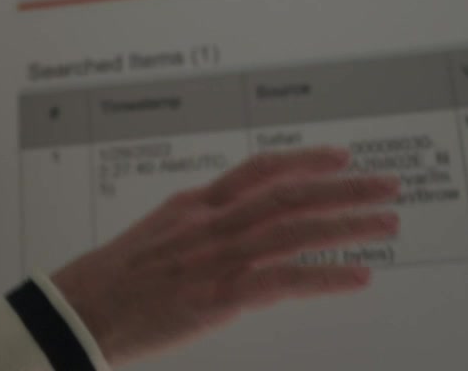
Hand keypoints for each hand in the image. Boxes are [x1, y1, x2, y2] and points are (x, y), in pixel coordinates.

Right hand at [48, 147, 398, 365]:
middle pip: (289, 195)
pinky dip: (325, 275)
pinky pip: (283, 281)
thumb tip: (234, 224)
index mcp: (195, 204)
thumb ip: (199, 225)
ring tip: (387, 223)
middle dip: (343, 188)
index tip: (342, 157)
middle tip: (388, 186)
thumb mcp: (157, 235)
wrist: (79, 310)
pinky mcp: (218, 296)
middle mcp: (210, 223)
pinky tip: (358, 275)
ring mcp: (215, 258)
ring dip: (347, 225)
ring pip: (294, 231)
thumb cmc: (114, 280)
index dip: (304, 159)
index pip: (260, 170)